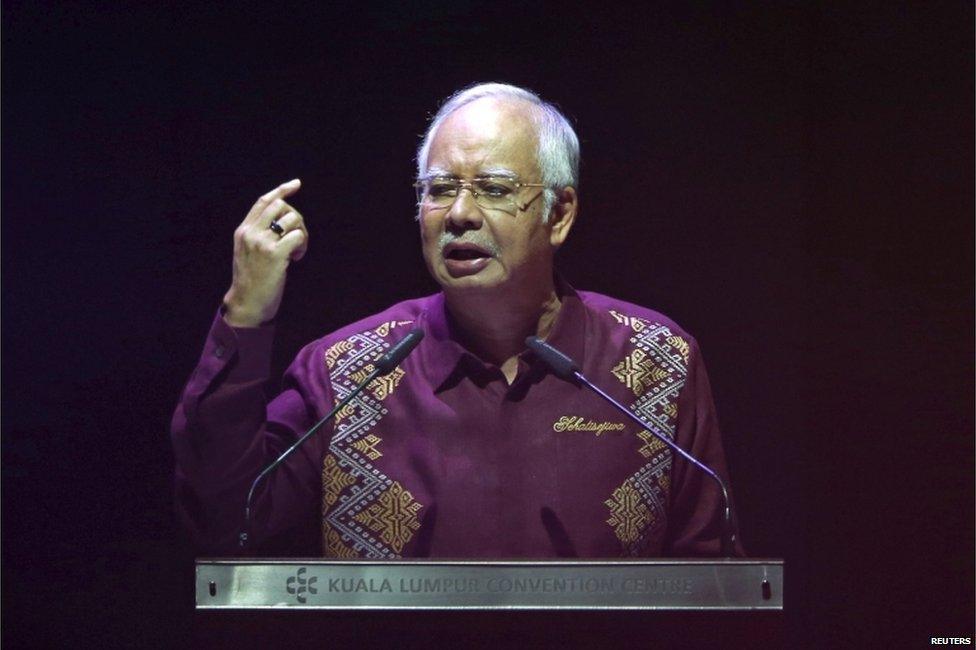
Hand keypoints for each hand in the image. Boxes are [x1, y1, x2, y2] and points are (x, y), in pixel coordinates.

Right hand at [222, 179, 308, 326]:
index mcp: (243, 231)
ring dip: (302, 233)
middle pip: (280, 206)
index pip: (263, 201)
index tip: (296, 184)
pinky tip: (297, 258)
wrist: (247, 303)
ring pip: (292, 219)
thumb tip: (282, 219)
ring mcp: (261, 243)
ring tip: (297, 251)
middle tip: (299, 236)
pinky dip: (303, 245)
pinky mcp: (274, 254)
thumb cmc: (251, 280)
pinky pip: (298, 236)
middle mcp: (250, 233)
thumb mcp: (247, 252)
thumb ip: (258, 234)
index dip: (281, 190)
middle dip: (296, 217)